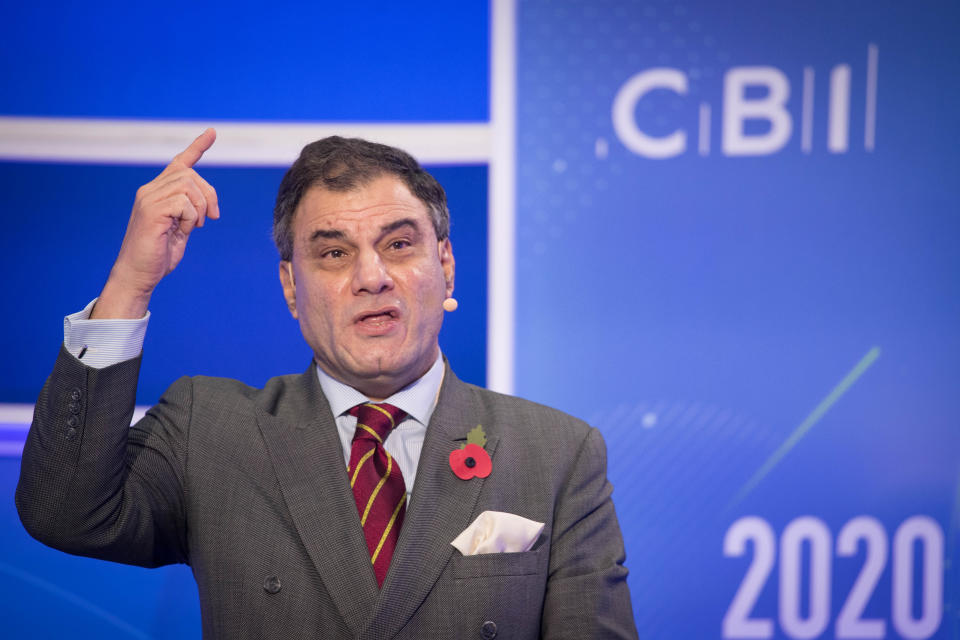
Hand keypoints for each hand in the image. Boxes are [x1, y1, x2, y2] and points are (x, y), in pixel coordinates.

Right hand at [93, 129, 219, 318]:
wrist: (138, 275)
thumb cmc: (159, 254)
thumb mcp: (180, 228)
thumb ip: (190, 210)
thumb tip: (207, 202)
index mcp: (157, 192)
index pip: (179, 163)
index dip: (197, 147)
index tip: (212, 133)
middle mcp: (150, 190)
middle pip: (191, 175)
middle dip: (209, 195)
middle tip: (212, 218)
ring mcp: (148, 198)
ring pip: (189, 186)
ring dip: (200, 208)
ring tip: (194, 226)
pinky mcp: (151, 210)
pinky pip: (184, 202)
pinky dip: (192, 218)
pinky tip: (184, 230)